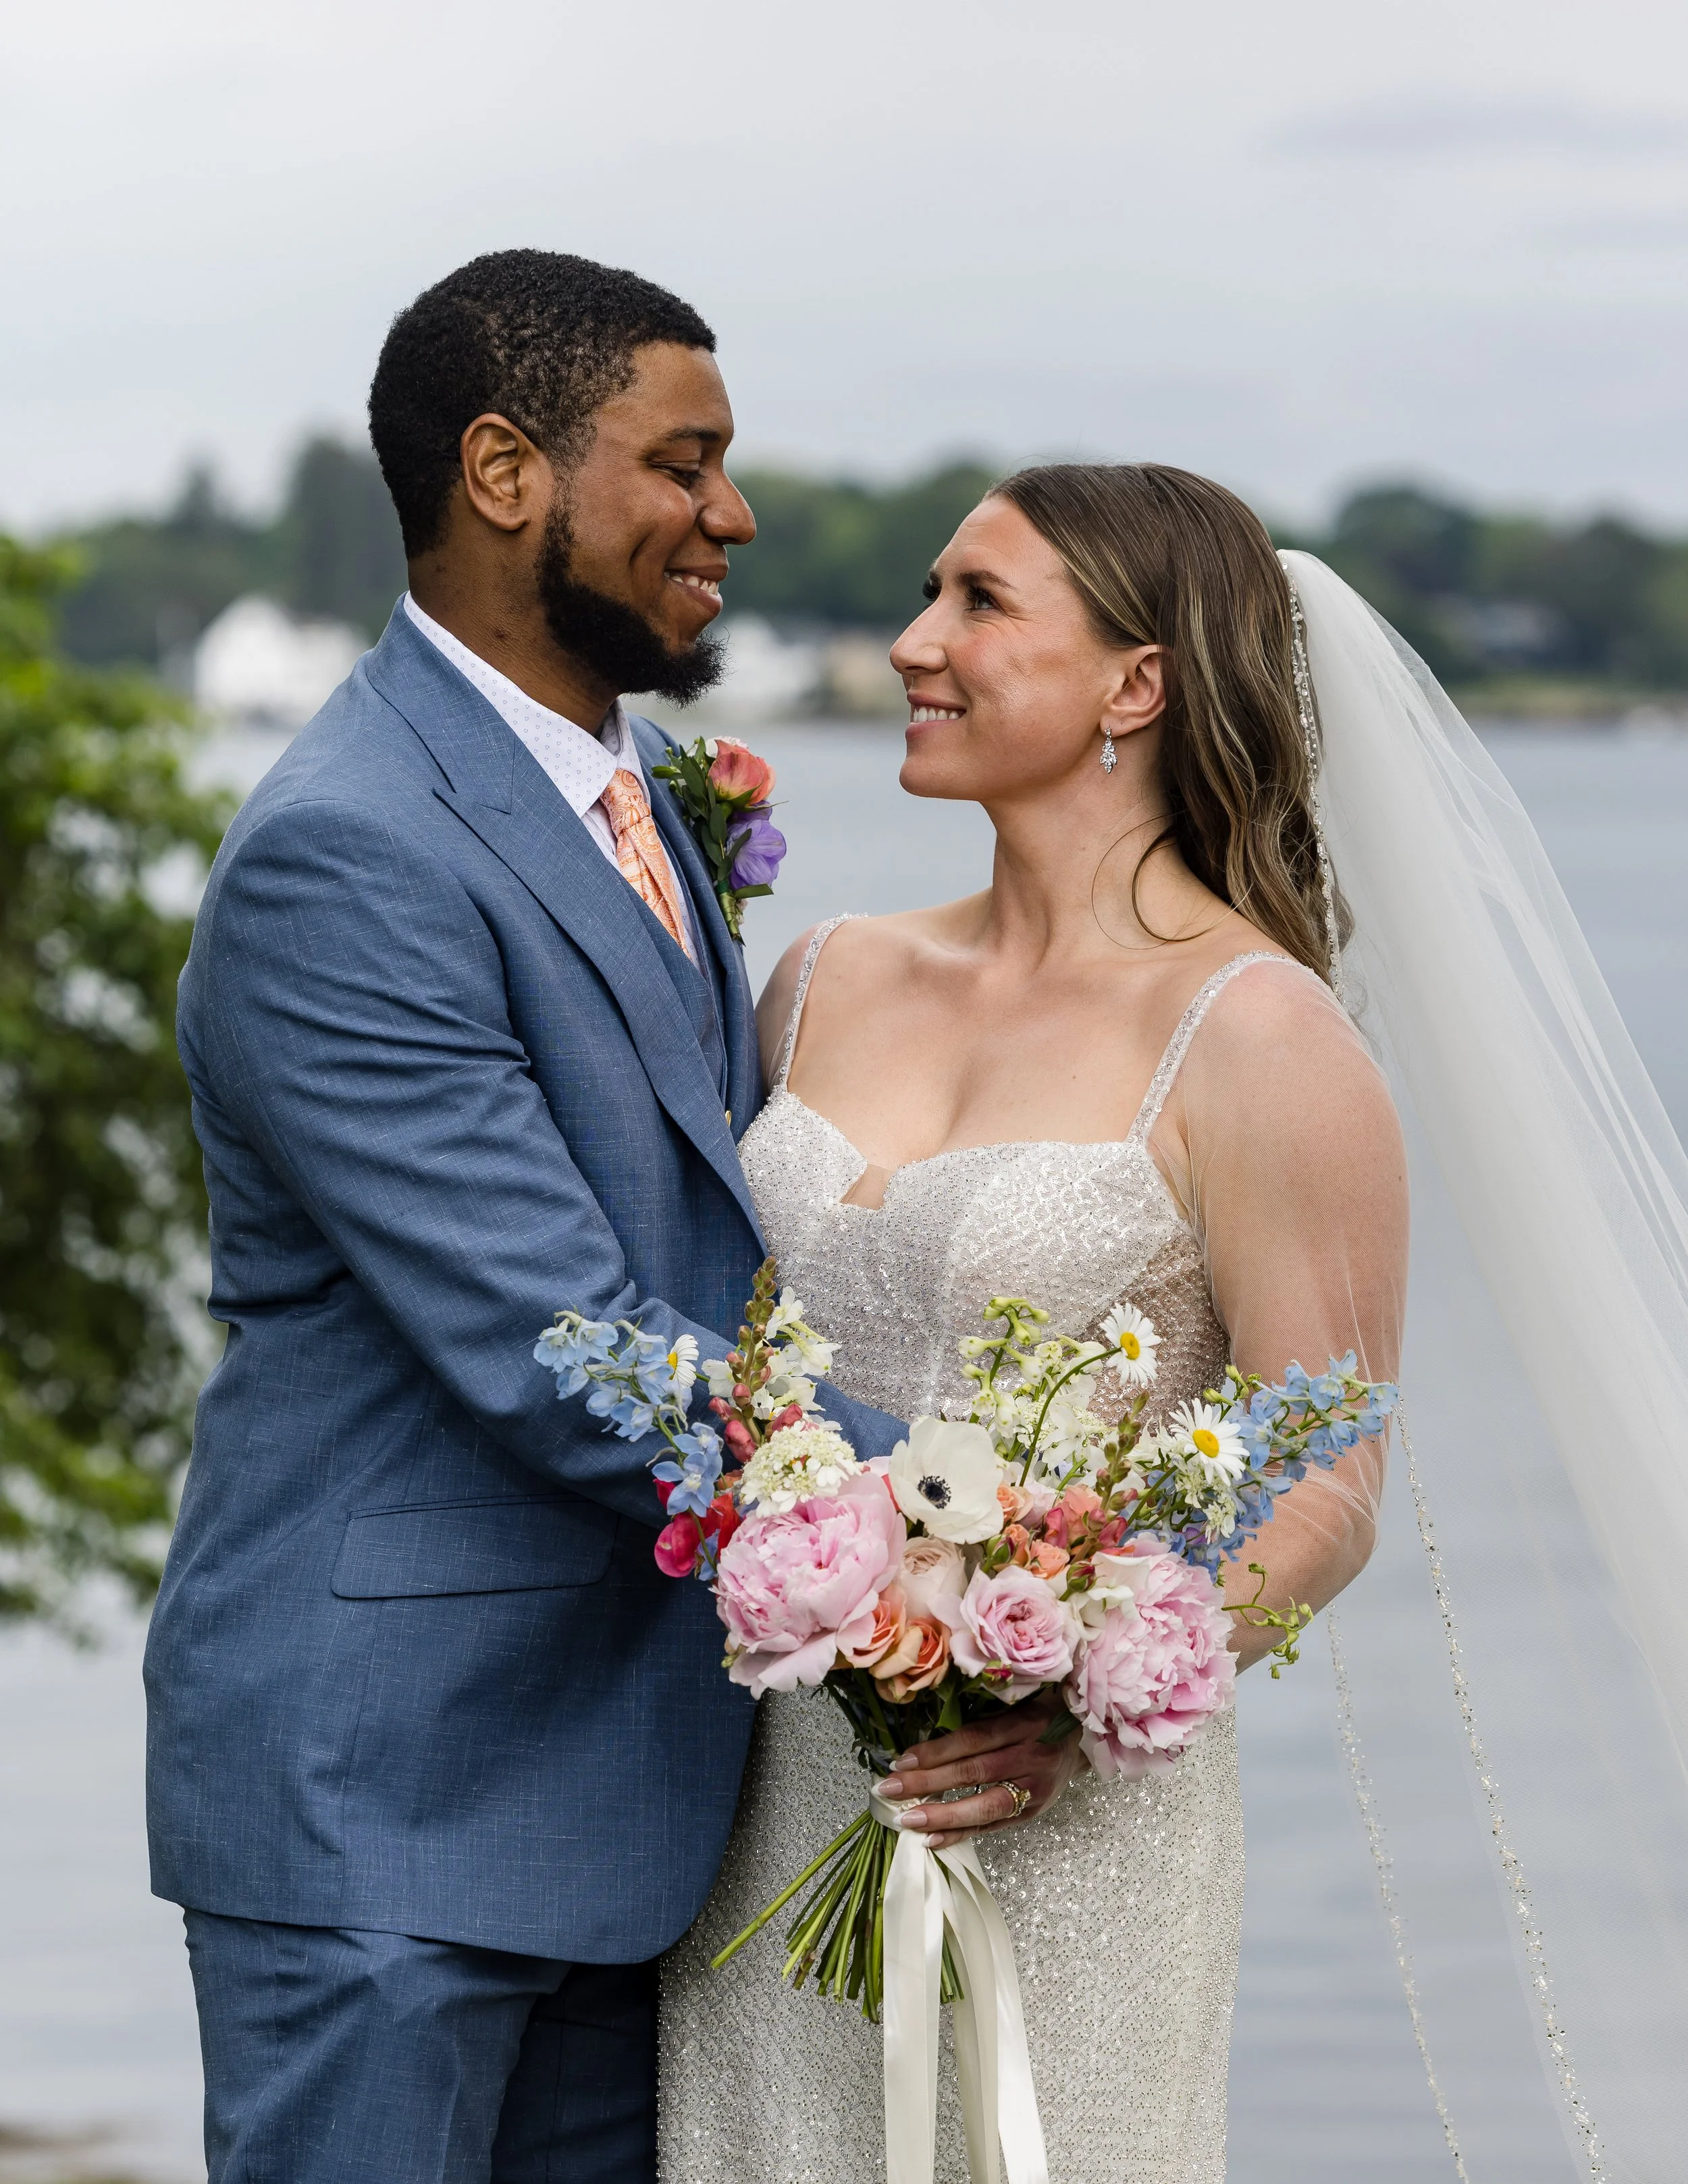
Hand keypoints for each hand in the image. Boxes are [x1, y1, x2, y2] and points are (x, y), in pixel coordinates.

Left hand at [879, 1694, 1088, 1851]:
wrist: (1086, 1737)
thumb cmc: (1040, 1715)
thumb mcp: (1016, 1706)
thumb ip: (981, 1723)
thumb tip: (926, 1745)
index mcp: (1025, 1723)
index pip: (974, 1739)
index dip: (937, 1751)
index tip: (901, 1761)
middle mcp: (1033, 1756)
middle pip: (975, 1772)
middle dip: (928, 1783)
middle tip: (889, 1789)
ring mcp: (1037, 1788)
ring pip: (986, 1805)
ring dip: (943, 1815)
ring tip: (908, 1820)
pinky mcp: (1036, 1811)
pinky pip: (995, 1826)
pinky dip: (963, 1834)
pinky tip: (933, 1839)